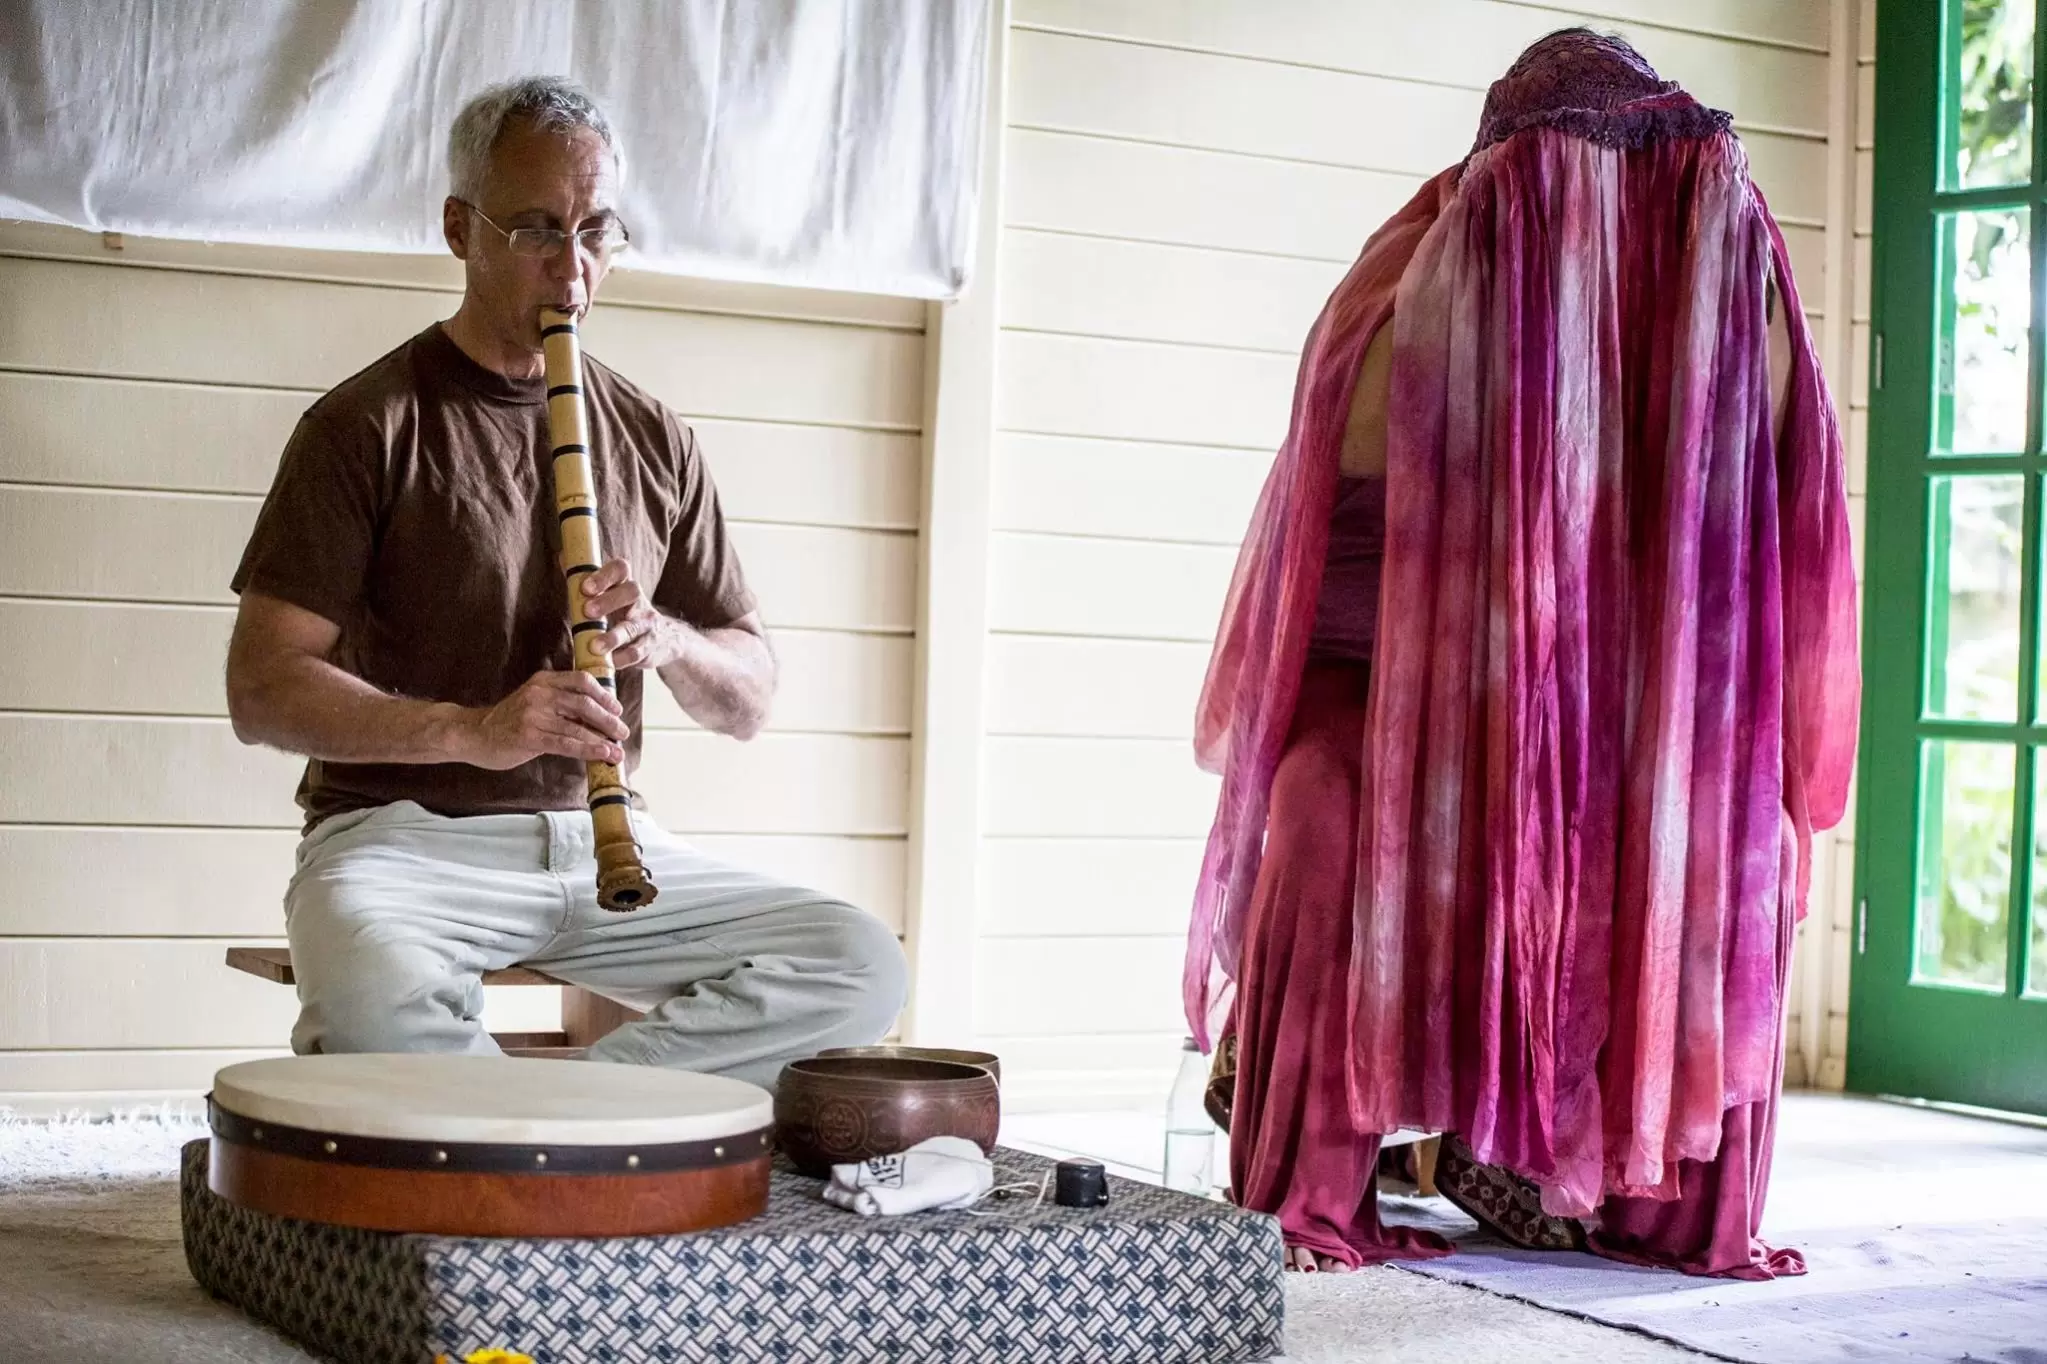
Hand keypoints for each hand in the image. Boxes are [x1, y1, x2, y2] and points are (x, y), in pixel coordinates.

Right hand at [462, 669, 627, 769]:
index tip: (616, 708)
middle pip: (584, 703)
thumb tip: (596, 716)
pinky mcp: (529, 737)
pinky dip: (588, 750)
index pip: (581, 681)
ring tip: (617, 750)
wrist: (472, 734)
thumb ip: (559, 703)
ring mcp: (533, 715)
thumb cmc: (507, 721)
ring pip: (577, 726)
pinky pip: (566, 743)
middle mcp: (539, 694)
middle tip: (622, 732)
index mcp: (543, 681)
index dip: (603, 695)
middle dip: (608, 719)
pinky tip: (602, 755)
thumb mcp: (533, 700)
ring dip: (602, 739)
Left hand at [579, 558, 674, 671]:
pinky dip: (621, 658)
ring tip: (595, 646)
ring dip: (613, 637)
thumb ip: (585, 578)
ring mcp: (647, 624)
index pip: (620, 569)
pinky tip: (609, 662)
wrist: (664, 639)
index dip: (604, 575)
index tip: (586, 587)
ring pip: (633, 627)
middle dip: (608, 601)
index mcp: (624, 584)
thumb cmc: (623, 613)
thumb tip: (563, 556)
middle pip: (631, 591)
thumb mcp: (609, 594)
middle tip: (587, 611)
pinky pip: (636, 652)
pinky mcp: (650, 646)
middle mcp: (639, 601)